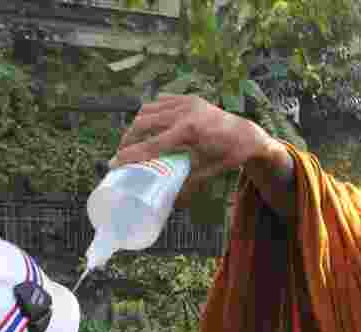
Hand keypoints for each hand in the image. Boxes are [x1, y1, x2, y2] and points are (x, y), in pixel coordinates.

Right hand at [111, 95, 275, 203]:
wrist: (247, 134)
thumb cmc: (229, 155)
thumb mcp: (207, 172)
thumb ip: (187, 185)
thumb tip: (170, 204)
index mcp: (189, 131)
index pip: (152, 144)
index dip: (130, 155)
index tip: (114, 163)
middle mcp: (185, 112)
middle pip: (143, 123)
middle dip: (128, 138)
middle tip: (121, 153)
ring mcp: (186, 101)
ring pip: (149, 109)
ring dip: (137, 124)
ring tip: (132, 140)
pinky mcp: (188, 98)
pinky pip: (160, 102)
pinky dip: (150, 112)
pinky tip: (147, 124)